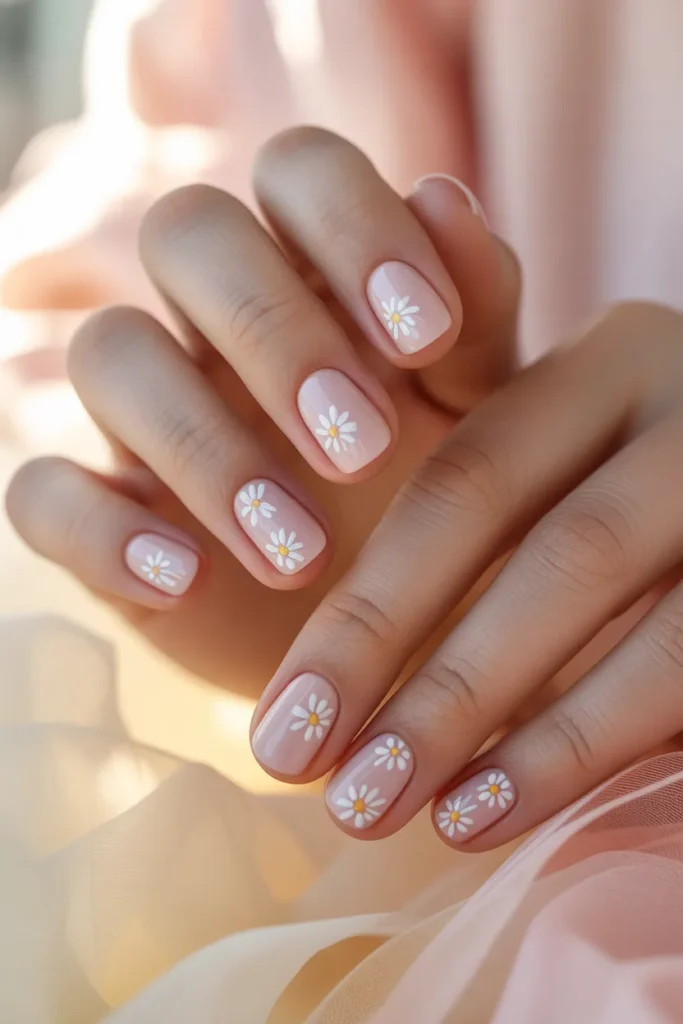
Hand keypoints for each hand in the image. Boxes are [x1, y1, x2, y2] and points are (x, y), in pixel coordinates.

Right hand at [5, 128, 516, 698]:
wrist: (394, 627)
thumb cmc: (440, 499)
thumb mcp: (481, 413)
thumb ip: (477, 314)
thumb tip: (443, 195)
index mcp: (315, 271)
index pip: (299, 170)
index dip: (353, 225)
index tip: (427, 338)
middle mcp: (216, 322)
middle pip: (186, 231)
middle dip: (273, 330)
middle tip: (364, 451)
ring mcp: (147, 414)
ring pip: (111, 353)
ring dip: (203, 446)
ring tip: (303, 553)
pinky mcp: (100, 514)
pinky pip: (44, 493)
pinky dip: (105, 534)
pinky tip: (186, 580)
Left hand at [251, 301, 682, 847]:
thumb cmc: (626, 473)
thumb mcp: (554, 444)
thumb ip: (460, 478)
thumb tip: (328, 627)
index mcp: (609, 365)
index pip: (469, 484)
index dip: (370, 617)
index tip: (285, 735)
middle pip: (566, 554)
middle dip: (448, 689)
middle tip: (350, 802)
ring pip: (666, 632)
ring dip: (547, 742)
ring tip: (443, 823)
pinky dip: (627, 747)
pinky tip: (552, 808)